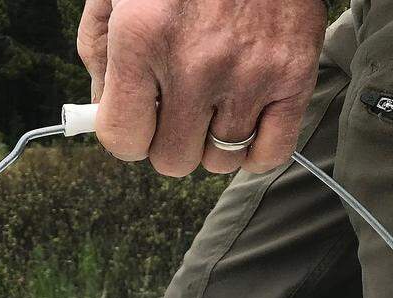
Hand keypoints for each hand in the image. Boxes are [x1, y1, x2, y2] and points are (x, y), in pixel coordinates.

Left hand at [77, 0, 326, 175]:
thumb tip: (102, 109)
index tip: (133, 118)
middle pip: (171, 159)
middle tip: (171, 108)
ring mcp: (248, 74)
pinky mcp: (292, 75)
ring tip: (209, 106)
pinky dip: (254, 150)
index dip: (124, 135)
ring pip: (218, 161)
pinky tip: (241, 121)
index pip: (122, 140)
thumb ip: (99, 54)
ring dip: (208, 142)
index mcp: (142, 40)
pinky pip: (269, 152)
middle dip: (165, 141)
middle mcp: (195, 66)